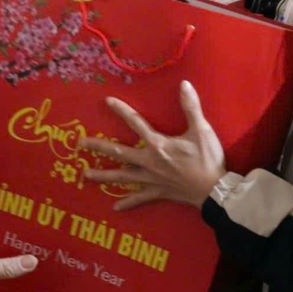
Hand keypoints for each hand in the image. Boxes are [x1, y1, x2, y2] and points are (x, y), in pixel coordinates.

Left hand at [79, 81, 225, 210]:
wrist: (213, 190)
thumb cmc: (207, 159)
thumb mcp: (202, 130)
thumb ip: (191, 107)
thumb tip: (184, 84)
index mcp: (158, 144)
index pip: (135, 123)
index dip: (121, 111)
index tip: (106, 101)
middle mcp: (149, 162)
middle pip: (118, 153)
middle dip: (98, 147)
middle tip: (79, 144)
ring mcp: (151, 179)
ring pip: (122, 177)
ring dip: (102, 176)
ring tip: (85, 175)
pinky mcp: (157, 192)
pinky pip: (139, 198)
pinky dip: (127, 202)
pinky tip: (115, 207)